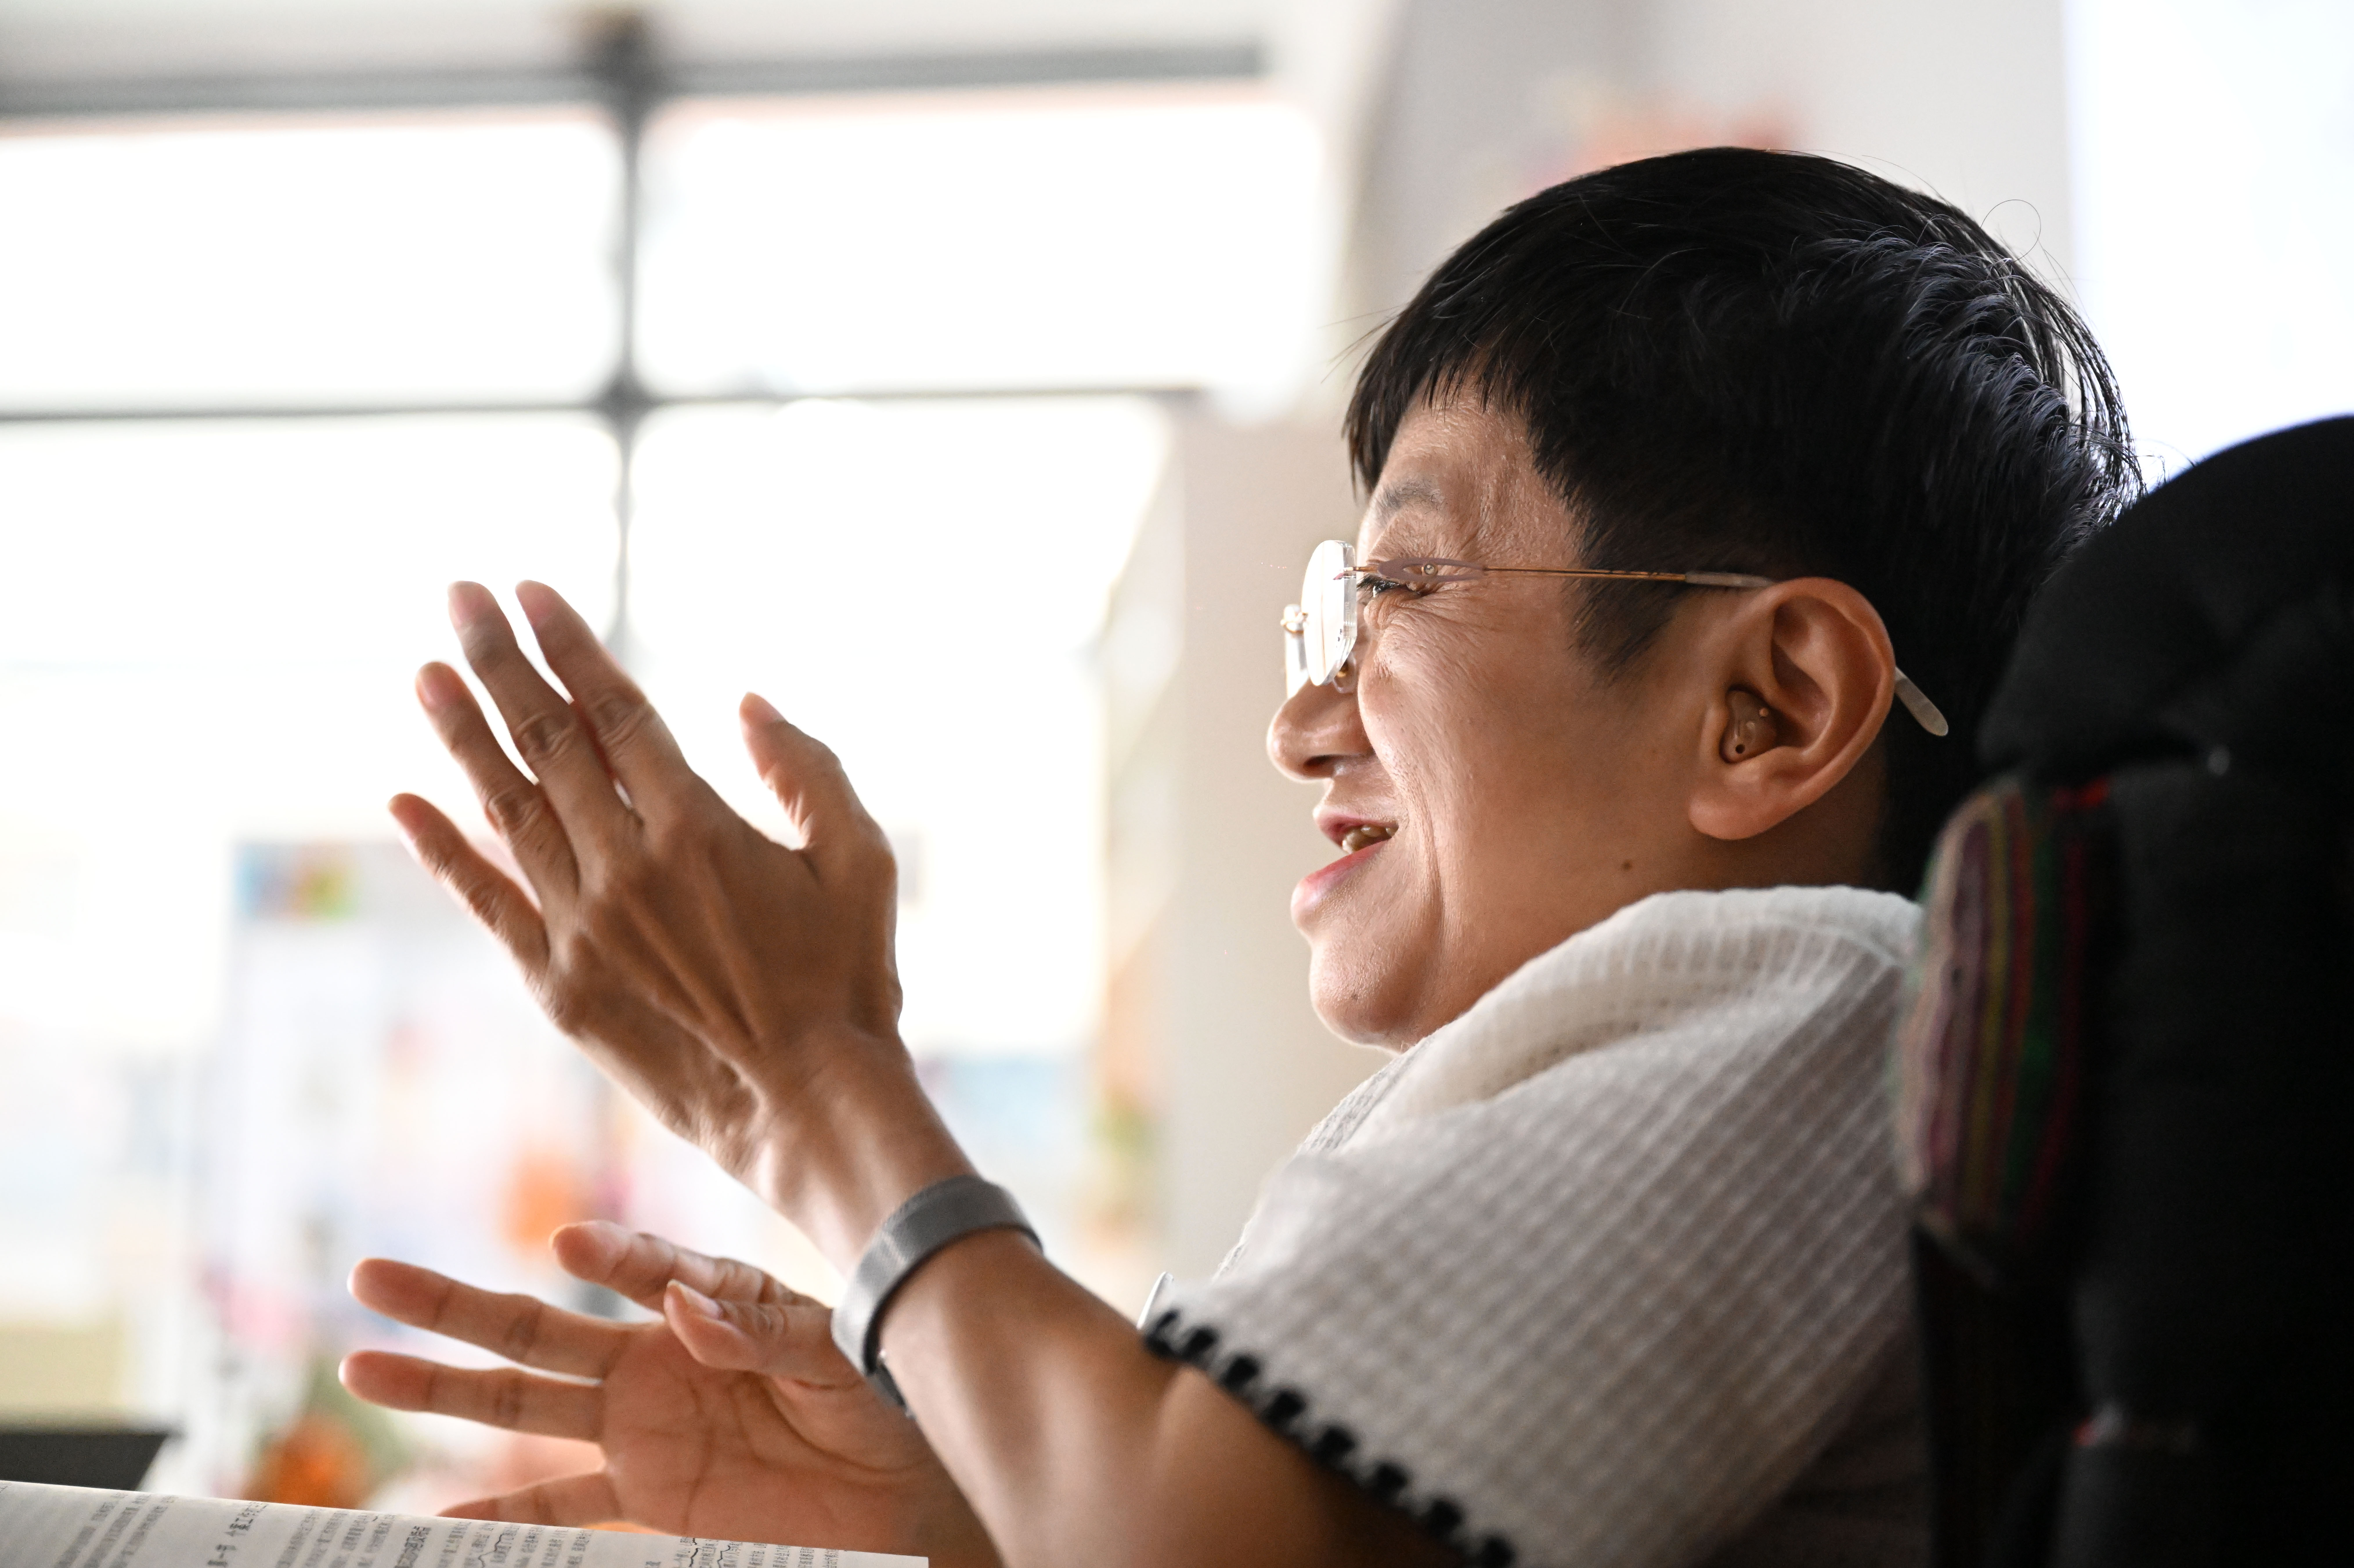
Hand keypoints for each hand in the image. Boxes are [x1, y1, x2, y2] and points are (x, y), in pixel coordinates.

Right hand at [343, 1222, 998, 1565]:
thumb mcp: (838, 1354)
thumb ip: (761, 1332)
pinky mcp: (647, 1490)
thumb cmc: (883, 1396)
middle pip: (538, 1325)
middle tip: (371, 1275)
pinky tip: (435, 1521)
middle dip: (453, 1303)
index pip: (644, 1268)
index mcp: (709, 1302)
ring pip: (522, 1402)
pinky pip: (560, 1503)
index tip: (572, 1245)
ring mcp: (641, 1425)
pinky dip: (500, 1516)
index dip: (610, 1256)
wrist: (906, 1481)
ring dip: (443, 1387)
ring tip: (364, 1367)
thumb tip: (683, 1307)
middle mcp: (656, 1356)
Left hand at [390, 582, 967, 1261]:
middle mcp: (627, 868)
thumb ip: (809, 770)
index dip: (568, 646)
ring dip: (462, 736)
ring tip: (426, 674)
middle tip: (460, 598)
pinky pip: (486, 903)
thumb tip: (746, 705)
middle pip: (547, 742)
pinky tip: (405, 805)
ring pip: (506, 809)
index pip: (613, 712)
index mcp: (698, 828)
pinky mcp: (560, 983)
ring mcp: (584, 928)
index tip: (529, 592)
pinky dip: (442, 851)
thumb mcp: (861, 859)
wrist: (807, 1105)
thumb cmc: (848, 978)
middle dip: (499, 662)